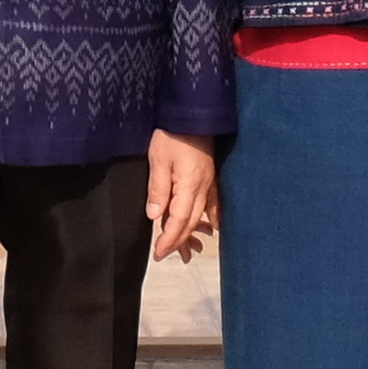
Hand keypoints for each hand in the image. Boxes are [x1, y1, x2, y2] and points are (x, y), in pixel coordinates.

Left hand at [145, 129, 216, 263]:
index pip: (178, 220)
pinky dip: (211, 219)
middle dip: (179, 241)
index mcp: (189, 184)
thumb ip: (157, 189)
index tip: (158, 253)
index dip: (169, 240)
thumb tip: (154, 217)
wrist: (192, 113)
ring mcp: (209, 183)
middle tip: (165, 255)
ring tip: (187, 251)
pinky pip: (213, 204)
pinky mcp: (210, 177)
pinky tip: (212, 228)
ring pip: (201, 216)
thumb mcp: (158, 159)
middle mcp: (203, 187)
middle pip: (191, 222)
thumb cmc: (171, 134)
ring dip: (193, 234)